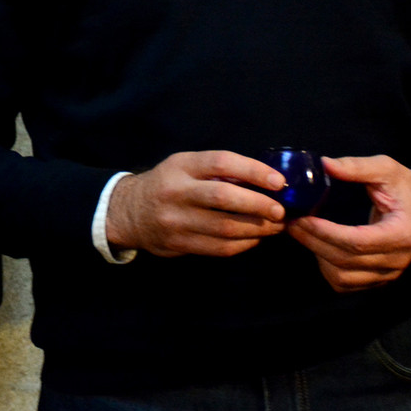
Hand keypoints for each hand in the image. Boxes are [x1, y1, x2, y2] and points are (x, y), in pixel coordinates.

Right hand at [106, 151, 286, 256]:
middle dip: (258, 204)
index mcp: (181, 166)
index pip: (220, 163)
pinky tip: (255, 238)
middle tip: (281, 210)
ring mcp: (176, 220)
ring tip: (275, 226)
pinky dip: (244, 244)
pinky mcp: (179, 244)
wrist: (129, 212)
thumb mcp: (185, 167)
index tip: (278, 181)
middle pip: (223, 197)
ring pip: (225, 227)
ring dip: (257, 228)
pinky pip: (220, 247)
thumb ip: (217, 171)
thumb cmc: (168, 184)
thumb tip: (265, 180)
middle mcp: (176, 192)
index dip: (253, 171)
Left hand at [287, 155, 410, 292]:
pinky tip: (318, 247)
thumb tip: (323, 164)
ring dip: (318, 256)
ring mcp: (389, 273)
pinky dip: (327, 269)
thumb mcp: (386, 169)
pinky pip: (347, 284)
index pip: (358, 242)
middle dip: (313, 242)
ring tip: (301, 233)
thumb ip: (356, 167)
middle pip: (346, 261)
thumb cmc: (406, 188)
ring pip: (343, 277)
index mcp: (402, 234)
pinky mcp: (380, 279)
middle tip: (290, 221)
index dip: (325, 233)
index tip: (301, 218)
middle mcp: (397, 260)